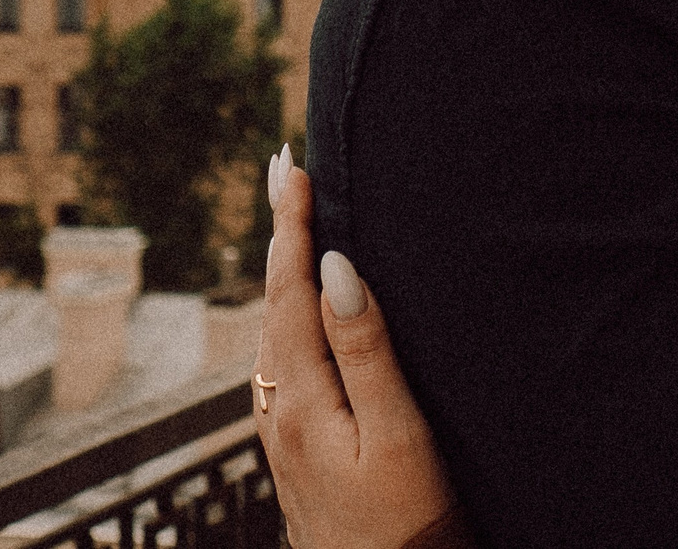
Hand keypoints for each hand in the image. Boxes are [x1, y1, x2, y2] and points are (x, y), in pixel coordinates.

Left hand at [254, 147, 459, 548]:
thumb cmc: (404, 527)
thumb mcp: (396, 435)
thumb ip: (366, 350)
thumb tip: (337, 268)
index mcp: (299, 397)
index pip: (290, 288)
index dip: (292, 224)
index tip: (291, 166)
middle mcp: (277, 409)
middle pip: (273, 302)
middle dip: (281, 233)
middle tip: (283, 172)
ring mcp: (281, 433)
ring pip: (274, 332)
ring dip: (282, 272)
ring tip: (290, 224)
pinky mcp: (294, 451)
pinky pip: (283, 361)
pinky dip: (289, 315)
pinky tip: (301, 315)